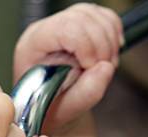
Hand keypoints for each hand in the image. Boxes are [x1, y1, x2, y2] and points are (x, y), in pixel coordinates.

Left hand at [13, 4, 122, 133]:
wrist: (52, 106)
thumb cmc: (51, 108)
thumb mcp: (66, 109)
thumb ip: (85, 93)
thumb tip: (105, 68)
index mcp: (34, 45)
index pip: (66, 28)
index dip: (87, 45)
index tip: (90, 67)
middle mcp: (46, 29)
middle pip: (83, 18)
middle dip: (101, 46)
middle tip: (101, 70)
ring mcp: (63, 23)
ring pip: (96, 15)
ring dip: (109, 42)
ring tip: (104, 66)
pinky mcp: (80, 22)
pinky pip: (105, 17)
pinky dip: (114, 35)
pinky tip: (107, 55)